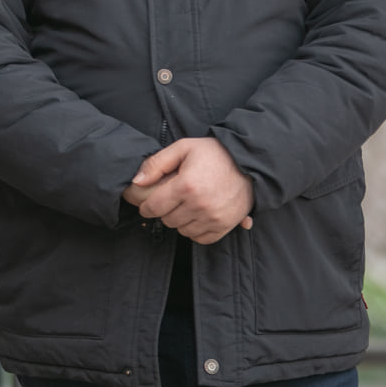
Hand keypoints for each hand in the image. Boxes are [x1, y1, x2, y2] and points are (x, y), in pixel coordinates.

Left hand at [123, 138, 254, 243]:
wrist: (249, 162)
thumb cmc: (214, 153)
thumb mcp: (183, 147)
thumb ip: (156, 164)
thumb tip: (137, 182)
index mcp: (186, 185)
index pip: (154, 208)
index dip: (146, 207)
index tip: (148, 205)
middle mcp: (200, 205)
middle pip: (167, 221)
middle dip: (165, 212)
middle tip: (172, 200)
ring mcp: (214, 217)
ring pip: (183, 231)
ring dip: (181, 221)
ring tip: (187, 206)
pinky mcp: (226, 225)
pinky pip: (202, 239)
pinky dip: (196, 231)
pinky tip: (198, 217)